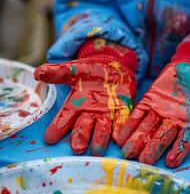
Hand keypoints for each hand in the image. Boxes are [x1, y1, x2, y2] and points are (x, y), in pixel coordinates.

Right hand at [34, 40, 136, 155]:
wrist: (112, 68)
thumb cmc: (89, 72)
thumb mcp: (73, 70)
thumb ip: (57, 72)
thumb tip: (37, 73)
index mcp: (76, 104)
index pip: (64, 118)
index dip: (57, 128)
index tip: (49, 138)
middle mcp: (90, 113)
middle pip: (83, 127)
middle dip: (80, 138)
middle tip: (77, 148)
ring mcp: (107, 113)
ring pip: (102, 128)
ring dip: (99, 138)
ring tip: (97, 150)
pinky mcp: (123, 110)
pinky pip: (121, 121)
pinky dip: (119, 129)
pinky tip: (118, 138)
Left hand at [117, 42, 189, 166]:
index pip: (185, 139)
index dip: (179, 150)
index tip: (171, 162)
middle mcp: (174, 120)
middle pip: (162, 137)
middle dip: (152, 149)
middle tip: (143, 160)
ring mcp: (160, 111)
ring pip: (147, 128)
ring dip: (137, 140)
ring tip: (126, 152)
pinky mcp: (149, 101)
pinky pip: (138, 114)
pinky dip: (129, 124)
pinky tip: (120, 135)